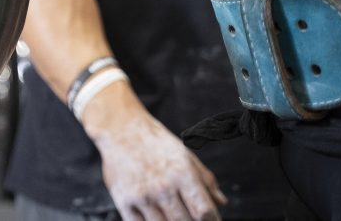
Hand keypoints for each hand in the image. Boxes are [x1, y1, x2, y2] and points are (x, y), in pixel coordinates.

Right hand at [84, 83, 226, 220]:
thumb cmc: (155, 142)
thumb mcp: (185, 155)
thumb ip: (206, 180)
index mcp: (181, 174)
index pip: (204, 211)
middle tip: (189, 215)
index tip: (211, 220)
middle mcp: (162, 187)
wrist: (120, 129)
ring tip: (171, 214)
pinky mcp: (124, 201)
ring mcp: (142, 196)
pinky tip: (154, 216)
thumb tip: (221, 202)